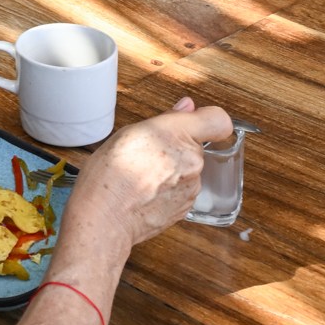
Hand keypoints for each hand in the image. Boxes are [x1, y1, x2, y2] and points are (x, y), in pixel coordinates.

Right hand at [80, 96, 234, 247]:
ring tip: (142, 177)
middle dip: (177, 148)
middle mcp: (191, 161)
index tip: (194, 121)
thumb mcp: (129, 132)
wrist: (105, 217)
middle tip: (148, 155)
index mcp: (177, 134)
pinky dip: (169, 190)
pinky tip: (146, 193)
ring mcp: (192, 187)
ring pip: (189, 170)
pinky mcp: (187, 208)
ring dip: (173, 171)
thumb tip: (187, 107)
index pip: (218, 120)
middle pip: (196, 146)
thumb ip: (166, 119)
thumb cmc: (109, 176)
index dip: (206, 119)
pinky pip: (183, 190)